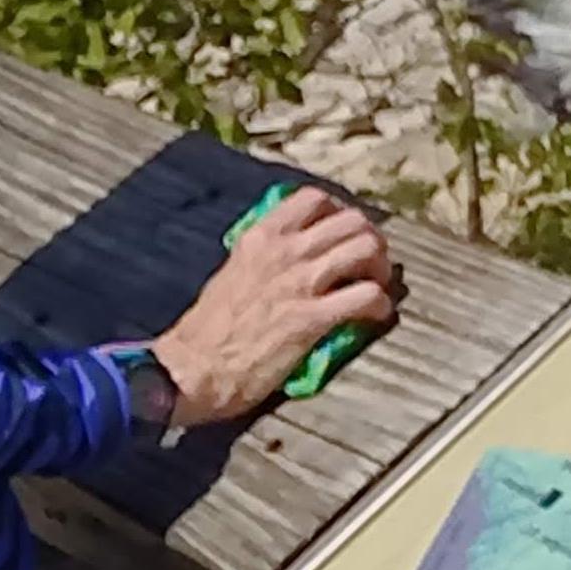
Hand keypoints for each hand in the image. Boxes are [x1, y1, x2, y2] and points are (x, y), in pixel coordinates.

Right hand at [148, 187, 400, 427]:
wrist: (189, 371)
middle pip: (353, 220)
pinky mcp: (311, 318)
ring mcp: (298, 283)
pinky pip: (368, 296)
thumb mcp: (233, 272)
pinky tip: (373, 317)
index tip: (344, 236)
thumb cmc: (208, 330)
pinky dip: (381, 305)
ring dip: (380, 269)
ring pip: (366, 248)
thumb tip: (297, 251)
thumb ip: (266, 256)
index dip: (341, 214)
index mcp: (260, 238)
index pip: (314, 198)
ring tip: (374, 288)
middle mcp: (282, 252)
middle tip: (369, 265)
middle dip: (371, 240)